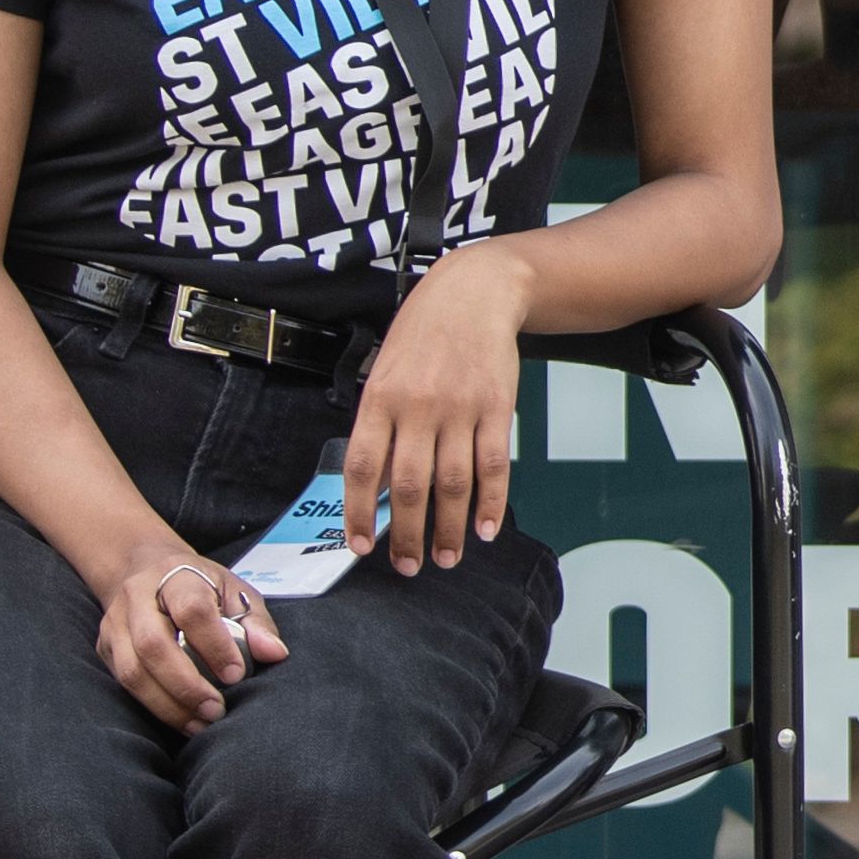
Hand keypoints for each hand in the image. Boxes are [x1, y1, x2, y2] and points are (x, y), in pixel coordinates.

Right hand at [93, 546, 280, 727]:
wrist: (144, 568)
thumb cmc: (199, 586)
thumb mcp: (234, 590)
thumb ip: (256, 622)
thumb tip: (275, 654)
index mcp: (175, 574)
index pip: (191, 609)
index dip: (214, 645)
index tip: (236, 675)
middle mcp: (137, 596)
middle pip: (152, 644)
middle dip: (186, 685)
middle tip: (216, 710)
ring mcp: (115, 623)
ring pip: (132, 670)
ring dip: (167, 704)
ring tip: (200, 723)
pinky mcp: (105, 647)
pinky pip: (122, 682)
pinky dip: (153, 706)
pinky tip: (181, 719)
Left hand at [340, 243, 539, 575]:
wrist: (474, 292)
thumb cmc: (422, 334)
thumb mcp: (385, 371)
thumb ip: (381, 425)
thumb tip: (379, 486)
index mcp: (380, 399)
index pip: (364, 468)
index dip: (360, 513)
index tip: (360, 545)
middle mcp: (418, 406)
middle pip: (411, 486)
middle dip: (407, 535)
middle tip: (407, 566)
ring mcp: (460, 408)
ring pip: (453, 484)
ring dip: (449, 529)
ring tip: (445, 557)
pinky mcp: (497, 408)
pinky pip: (494, 466)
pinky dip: (491, 503)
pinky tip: (486, 528)